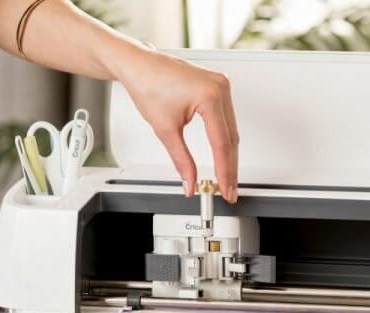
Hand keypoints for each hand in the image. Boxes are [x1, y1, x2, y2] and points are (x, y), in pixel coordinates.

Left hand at [115, 49, 238, 202]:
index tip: (224, 188)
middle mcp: (220, 87)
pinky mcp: (218, 86)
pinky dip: (225, 137)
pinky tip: (225, 153)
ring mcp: (221, 85)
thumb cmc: (148, 85)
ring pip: (231, 129)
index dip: (224, 171)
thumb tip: (190, 181)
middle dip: (229, 167)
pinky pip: (227, 118)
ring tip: (226, 177)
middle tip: (228, 190)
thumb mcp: (165, 129)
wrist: (138, 65)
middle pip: (231, 138)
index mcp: (210, 96)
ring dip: (229, 154)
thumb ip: (182, 160)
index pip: (222, 143)